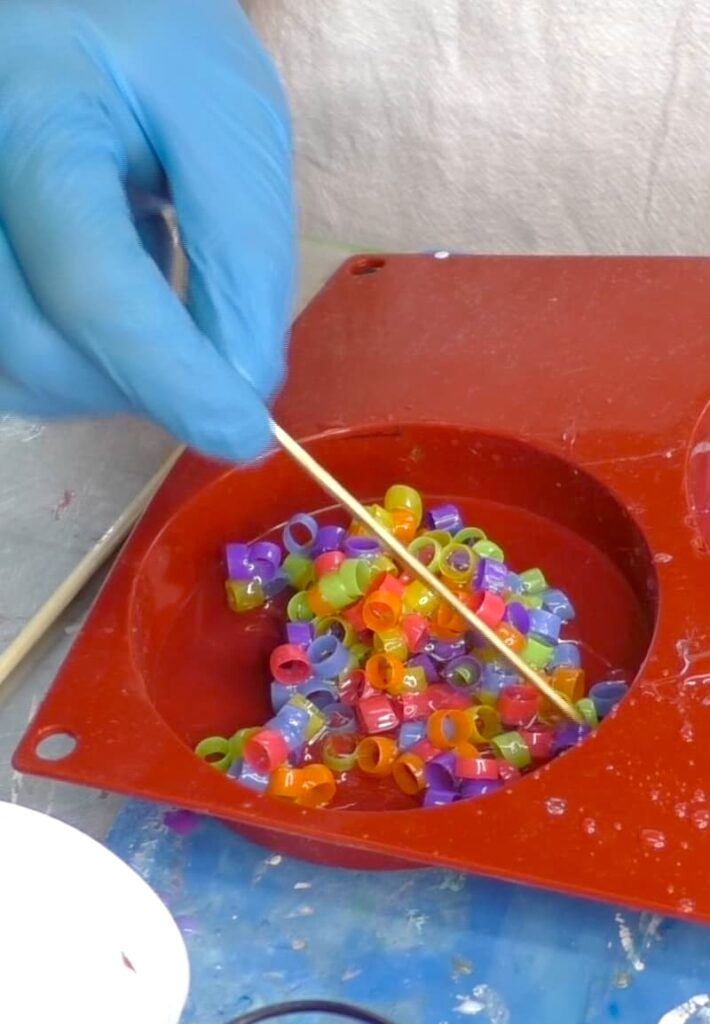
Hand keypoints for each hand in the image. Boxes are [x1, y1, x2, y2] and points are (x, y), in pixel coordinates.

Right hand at [0, 0, 294, 460]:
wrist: (68, 17)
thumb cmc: (154, 44)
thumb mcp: (225, 114)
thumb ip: (241, 245)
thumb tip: (245, 383)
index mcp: (31, 122)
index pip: (90, 285)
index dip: (172, 377)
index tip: (244, 433)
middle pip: (37, 348)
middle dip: (143, 386)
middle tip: (213, 364)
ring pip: (13, 372)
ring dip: (107, 384)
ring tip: (155, 309)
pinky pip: (7, 365)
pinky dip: (74, 371)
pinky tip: (107, 311)